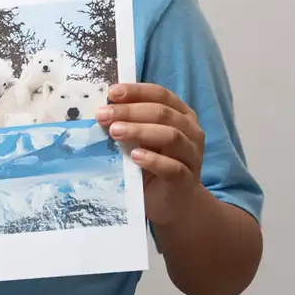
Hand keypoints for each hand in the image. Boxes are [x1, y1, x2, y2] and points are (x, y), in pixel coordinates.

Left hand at [97, 83, 205, 225]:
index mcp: (181, 115)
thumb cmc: (152, 165)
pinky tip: (135, 157)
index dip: (136, 91)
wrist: (171, 203)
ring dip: (140, 131)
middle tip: (103, 115)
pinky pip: (173, 167)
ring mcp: (192, 155)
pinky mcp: (186, 179)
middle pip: (163, 113)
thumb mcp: (140, 140)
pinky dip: (153, 160)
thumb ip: (129, 123)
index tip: (111, 93)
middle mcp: (191, 131)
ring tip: (115, 132)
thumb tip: (102, 109)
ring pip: (171, 136)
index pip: (160, 95)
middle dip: (130, 111)